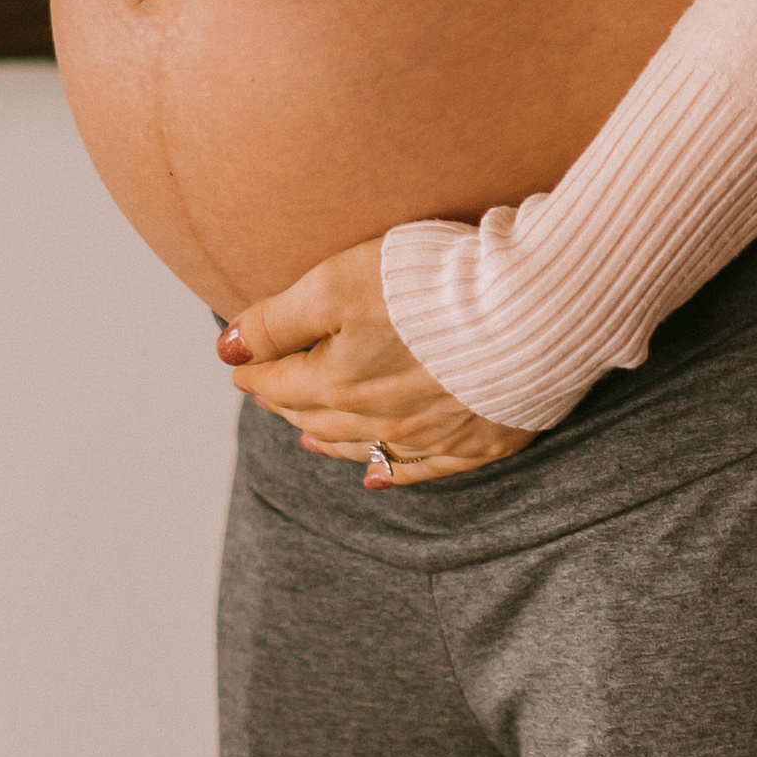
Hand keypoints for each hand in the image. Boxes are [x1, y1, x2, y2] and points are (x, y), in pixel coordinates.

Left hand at [215, 239, 535, 487]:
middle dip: (285, 402)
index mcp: (337, 381)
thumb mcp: (336, 281)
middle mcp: (378, 419)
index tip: (241, 362)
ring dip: (327, 437)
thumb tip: (228, 350)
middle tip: (267, 391)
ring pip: (360, 445)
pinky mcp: (477, 440)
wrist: (528, 310)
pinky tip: (374, 475)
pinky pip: (421, 471)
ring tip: (305, 432)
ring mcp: (430, 436)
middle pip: (315, 415)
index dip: (254, 369)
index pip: (278, 381)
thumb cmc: (430, 284)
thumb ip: (278, 319)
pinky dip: (389, 473)